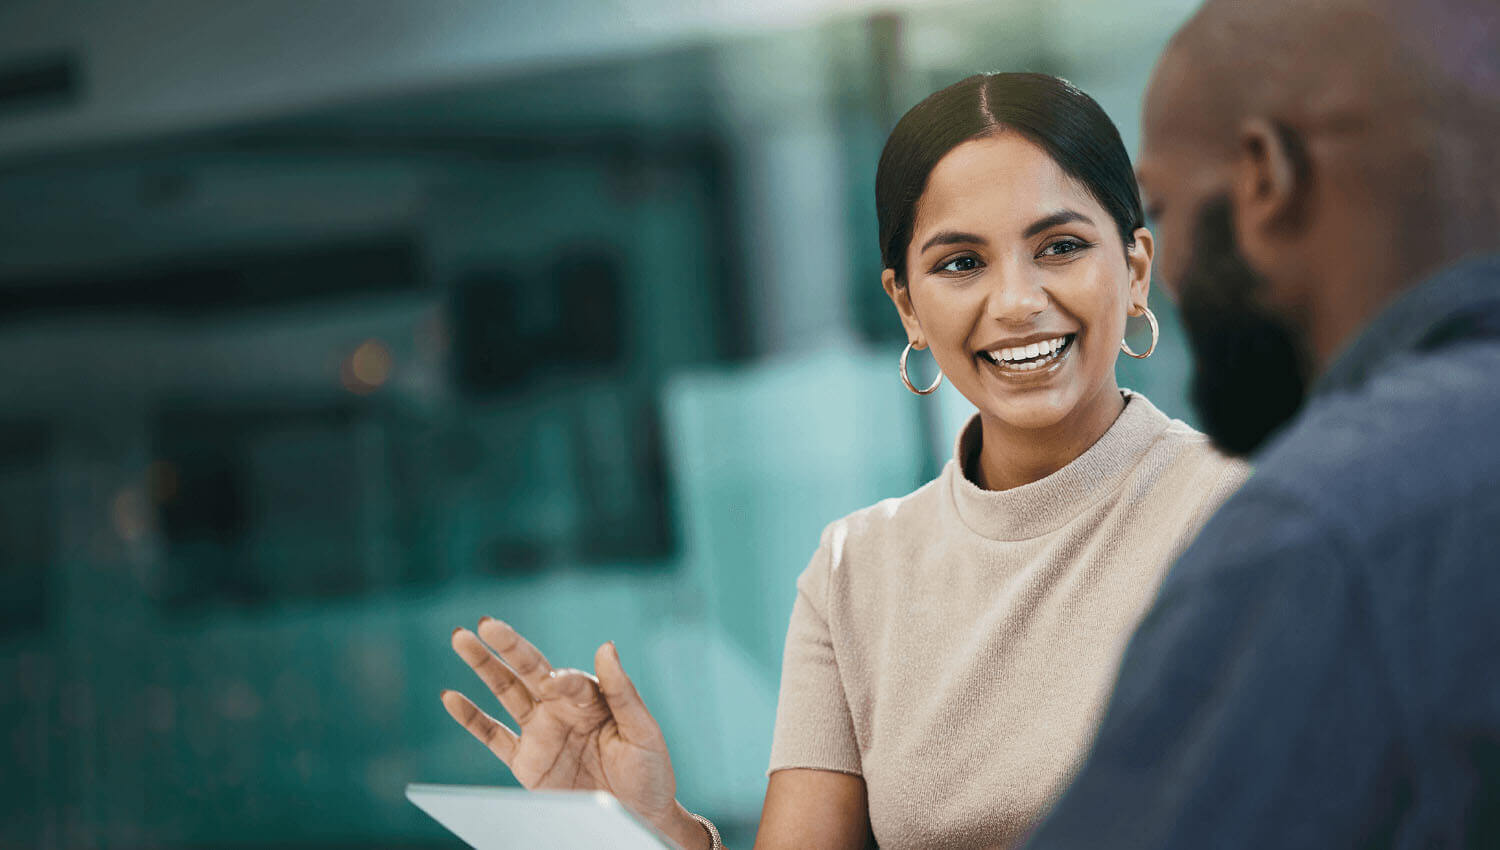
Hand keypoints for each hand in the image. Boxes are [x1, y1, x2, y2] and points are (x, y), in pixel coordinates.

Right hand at [442, 618, 701, 844]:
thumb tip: (606, 646)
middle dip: (507, 646)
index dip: (560, 680)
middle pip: (528, 670)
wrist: (640, 816)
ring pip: (505, 692)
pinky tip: (451, 697)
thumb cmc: (649, 771)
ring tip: (459, 637)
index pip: (568, 680)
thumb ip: (622, 690)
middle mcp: (562, 708)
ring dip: (483, 666)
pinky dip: (470, 718)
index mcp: (592, 698)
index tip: (553, 684)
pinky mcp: (526, 761)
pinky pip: (492, 736)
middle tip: (485, 624)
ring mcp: (541, 732)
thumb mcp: (642, 730)